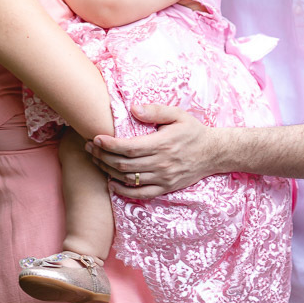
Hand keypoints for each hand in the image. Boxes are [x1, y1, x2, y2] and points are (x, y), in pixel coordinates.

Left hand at [85, 103, 214, 197]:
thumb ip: (156, 110)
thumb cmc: (193, 131)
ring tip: (95, 160)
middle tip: (89, 147)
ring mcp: (163, 178)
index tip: (95, 138)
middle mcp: (161, 163)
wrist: (214, 153)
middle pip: (123, 164)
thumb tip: (133, 108)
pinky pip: (141, 194)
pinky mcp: (166, 188)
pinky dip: (123, 191)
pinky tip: (111, 183)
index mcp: (162, 144)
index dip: (109, 145)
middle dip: (102, 156)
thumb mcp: (178, 114)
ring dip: (108, 170)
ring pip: (128, 179)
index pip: (128, 147)